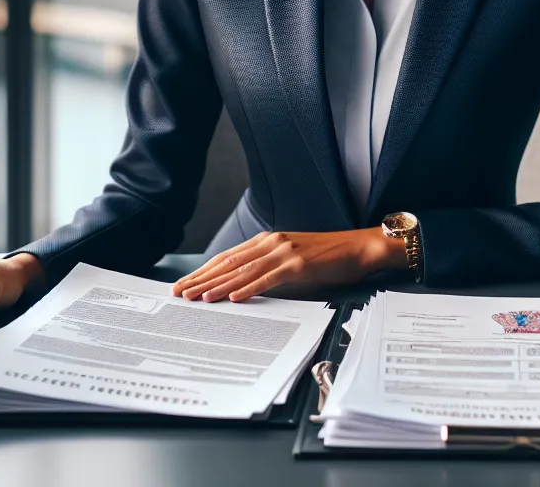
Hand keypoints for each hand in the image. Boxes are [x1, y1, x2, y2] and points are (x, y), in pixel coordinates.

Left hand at [172, 229, 404, 302]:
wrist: (360, 247)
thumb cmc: (328, 256)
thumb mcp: (292, 259)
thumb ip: (269, 268)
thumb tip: (243, 287)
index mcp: (268, 241)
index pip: (227, 258)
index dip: (203, 271)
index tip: (184, 284)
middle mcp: (272, 243)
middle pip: (228, 263)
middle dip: (202, 279)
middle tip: (179, 294)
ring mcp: (284, 252)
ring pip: (243, 271)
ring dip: (218, 286)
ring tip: (198, 298)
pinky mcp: (299, 264)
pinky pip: (268, 279)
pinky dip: (248, 289)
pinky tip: (233, 298)